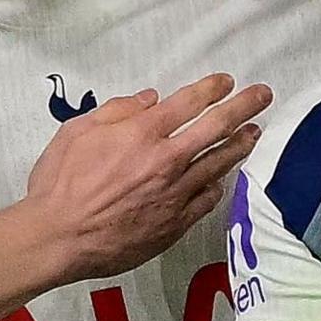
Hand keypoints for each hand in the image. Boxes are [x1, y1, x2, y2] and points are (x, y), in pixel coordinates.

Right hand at [23, 72, 270, 278]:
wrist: (57, 238)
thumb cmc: (58, 184)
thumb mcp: (77, 132)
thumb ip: (116, 111)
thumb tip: (151, 99)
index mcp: (142, 133)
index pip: (189, 102)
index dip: (212, 88)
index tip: (226, 81)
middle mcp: (166, 161)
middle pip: (218, 127)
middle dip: (245, 106)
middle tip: (263, 95)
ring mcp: (175, 194)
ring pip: (219, 163)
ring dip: (240, 145)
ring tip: (255, 133)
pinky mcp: (175, 223)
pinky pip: (206, 200)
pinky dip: (217, 186)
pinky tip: (221, 180)